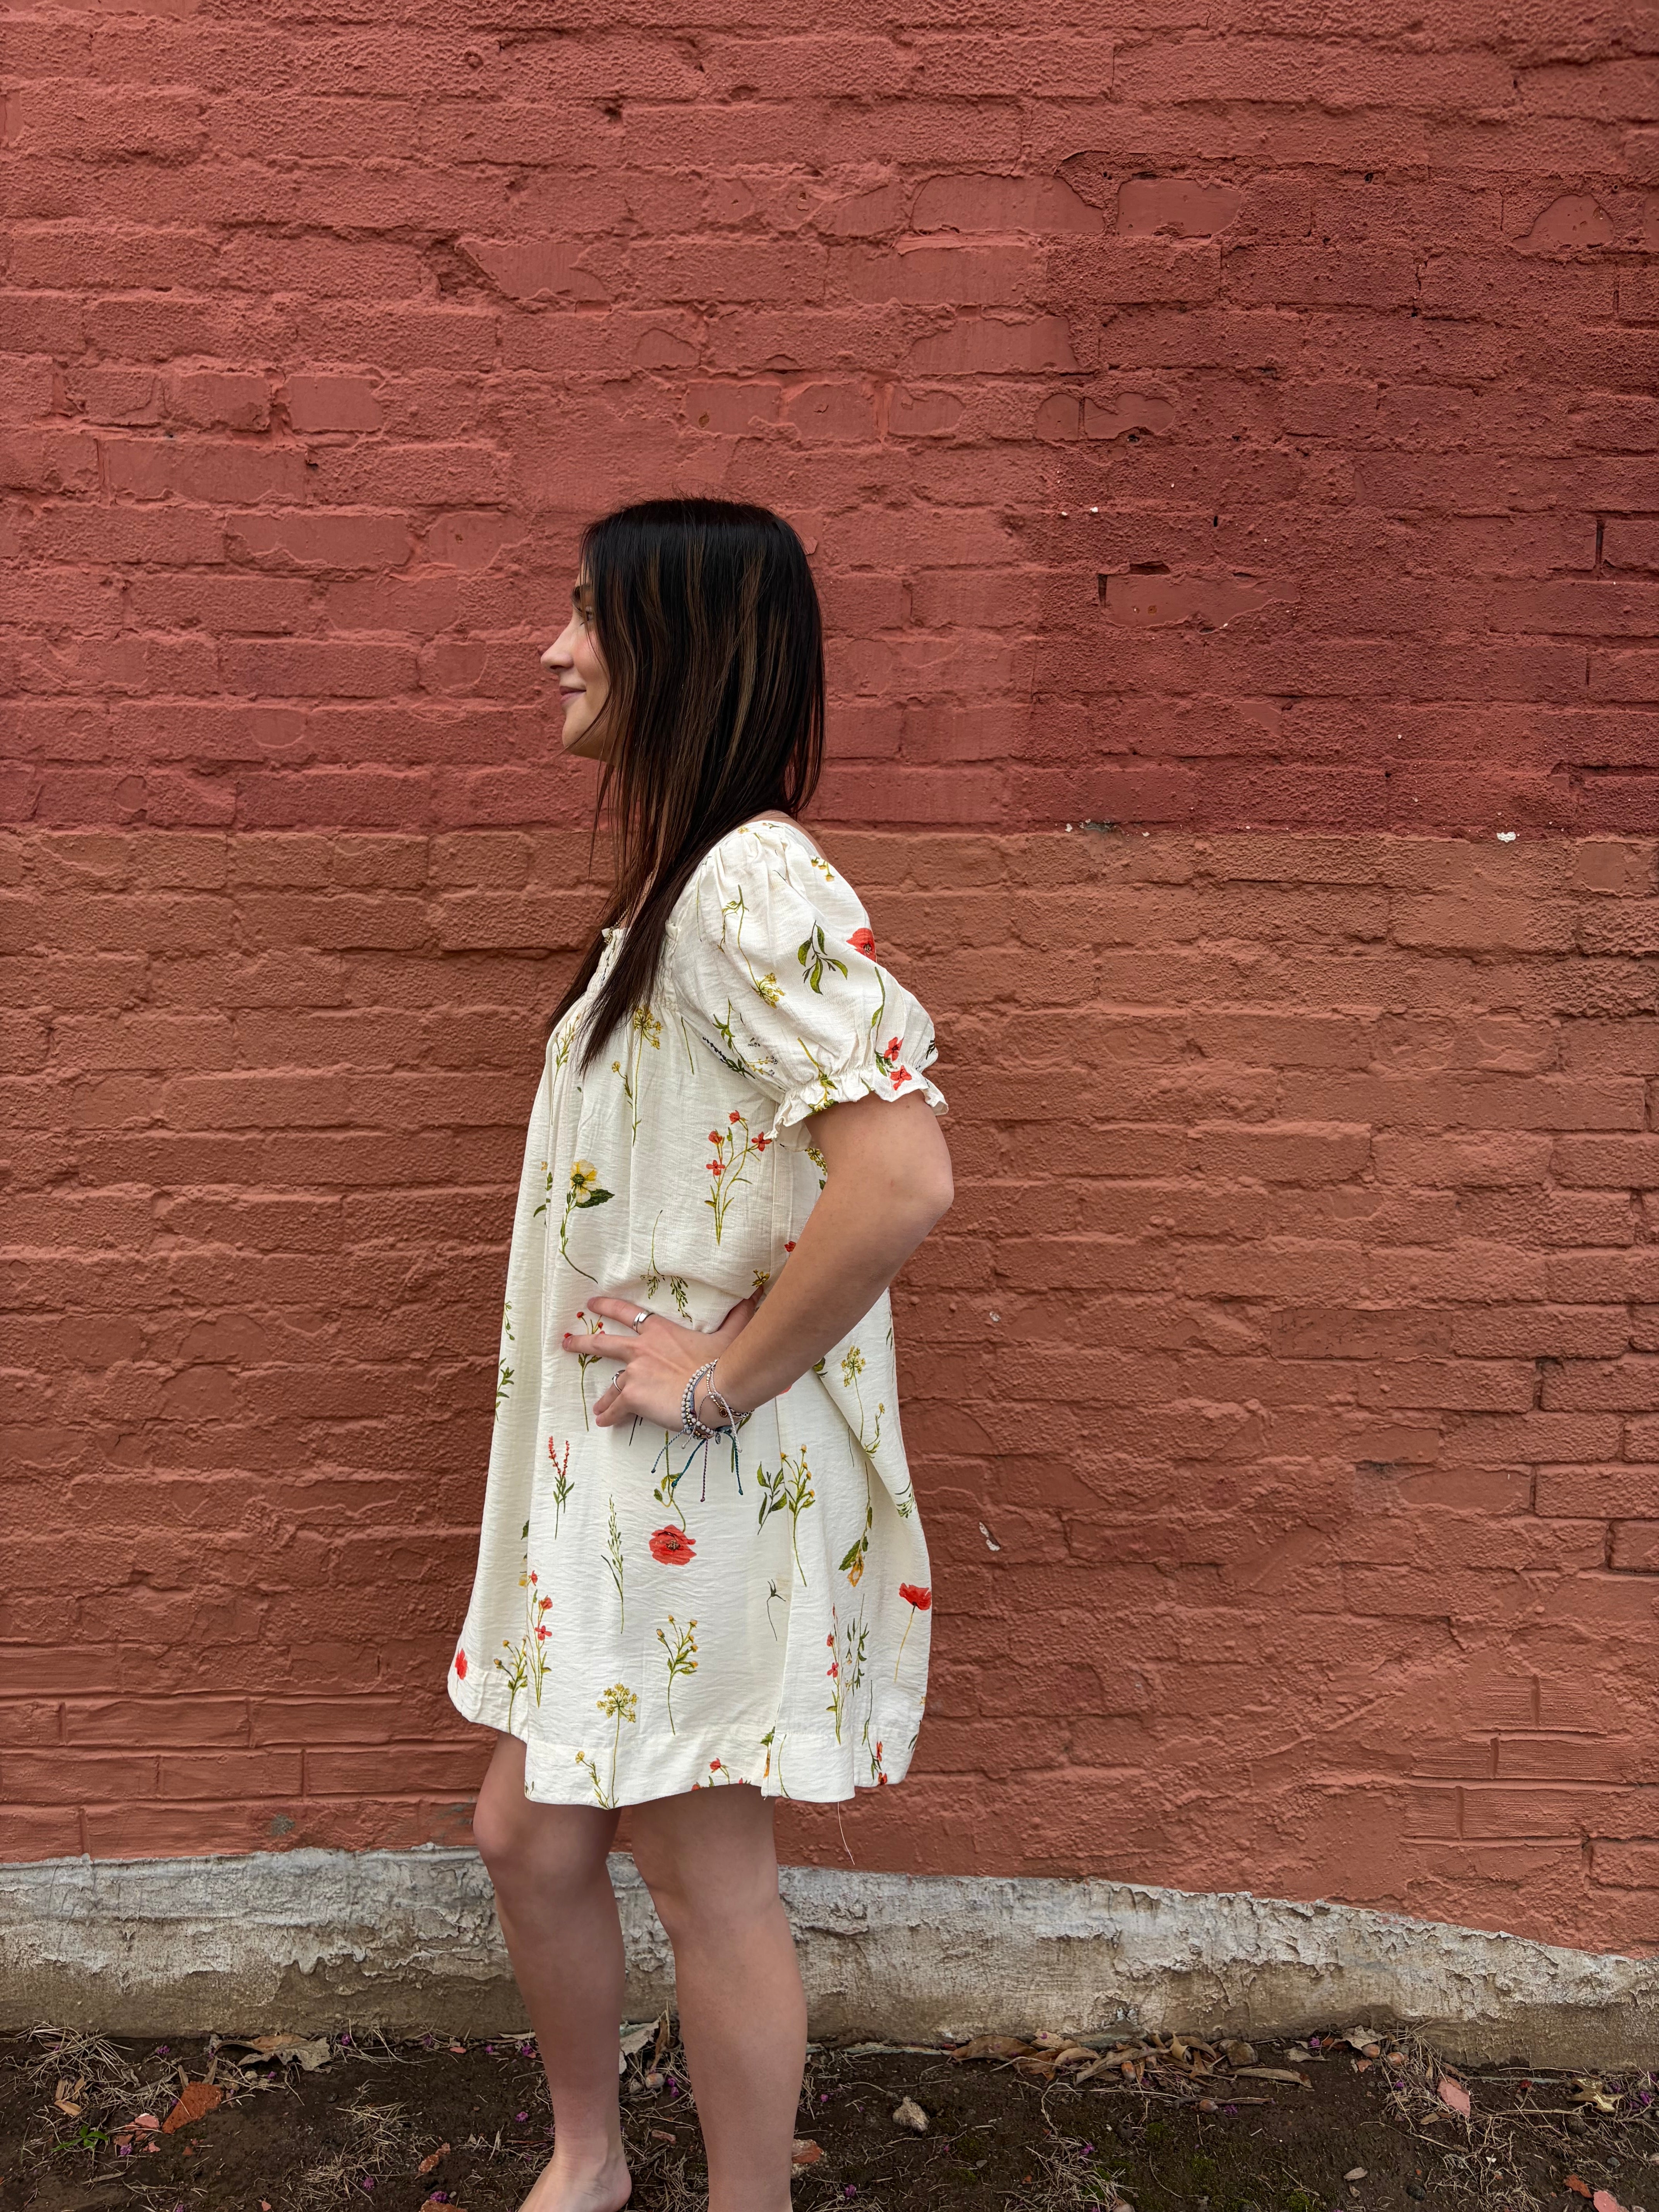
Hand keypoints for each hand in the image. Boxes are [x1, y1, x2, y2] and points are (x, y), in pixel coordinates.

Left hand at [563, 1292, 757, 1431]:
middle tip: (566, 1344)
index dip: (607, 1307)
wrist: (717, 1387)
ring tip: (596, 1408)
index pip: (627, 1313)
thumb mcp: (730, 1333)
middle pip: (603, 1344)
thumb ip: (736, 1316)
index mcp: (660, 1332)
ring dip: (603, 1398)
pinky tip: (605, 1422)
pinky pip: (616, 1409)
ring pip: (610, 1385)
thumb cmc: (723, 1360)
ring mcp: (634, 1373)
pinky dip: (610, 1416)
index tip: (591, 1304)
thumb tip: (753, 1297)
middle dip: (581, 1343)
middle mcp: (641, 1349)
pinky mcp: (633, 1395)